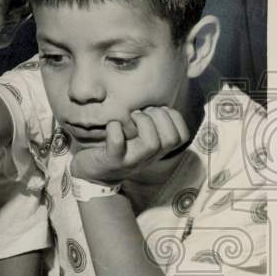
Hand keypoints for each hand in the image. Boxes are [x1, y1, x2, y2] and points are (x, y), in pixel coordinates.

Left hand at [70, 106, 189, 184]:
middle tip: (142, 112)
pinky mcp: (112, 160)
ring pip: (151, 144)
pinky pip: (118, 144)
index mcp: (158, 150)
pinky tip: (113, 124)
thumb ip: (151, 124)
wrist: (93, 173)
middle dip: (160, 117)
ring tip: (131, 116)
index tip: (159, 109)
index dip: (175, 118)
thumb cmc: (118, 148)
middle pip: (170, 139)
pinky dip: (115, 129)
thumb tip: (158, 102)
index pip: (182, 136)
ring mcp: (131, 160)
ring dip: (143, 122)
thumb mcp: (139, 138)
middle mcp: (149, 157)